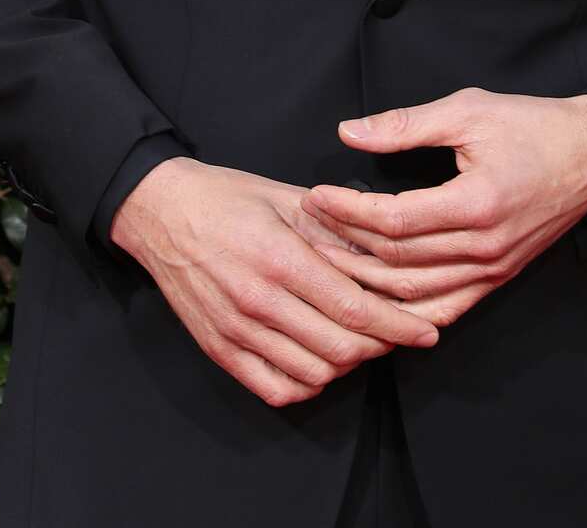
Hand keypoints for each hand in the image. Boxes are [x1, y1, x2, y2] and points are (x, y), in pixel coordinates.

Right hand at [109, 157, 441, 407]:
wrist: (160, 212)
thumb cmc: (226, 197)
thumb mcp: (286, 197)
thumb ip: (338, 228)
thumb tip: (388, 252)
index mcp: (280, 258)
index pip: (353, 308)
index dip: (398, 325)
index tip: (426, 331)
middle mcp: (258, 301)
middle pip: (341, 348)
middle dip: (380, 346)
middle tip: (399, 333)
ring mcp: (237, 332)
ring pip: (314, 373)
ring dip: (348, 364)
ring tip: (362, 341)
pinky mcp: (220, 351)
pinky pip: (277, 389)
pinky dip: (309, 383)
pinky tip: (320, 360)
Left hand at [299, 87, 586, 329]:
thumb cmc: (533, 125)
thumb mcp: (469, 110)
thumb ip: (407, 125)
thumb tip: (348, 132)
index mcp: (477, 203)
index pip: (394, 222)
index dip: (348, 212)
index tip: (315, 196)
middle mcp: (485, 247)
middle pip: (398, 262)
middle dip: (345, 247)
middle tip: (306, 231)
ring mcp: (493, 270)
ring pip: (415, 293)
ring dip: (366, 283)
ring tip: (327, 263)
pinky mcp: (498, 279)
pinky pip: (444, 309)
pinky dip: (405, 312)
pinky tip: (375, 304)